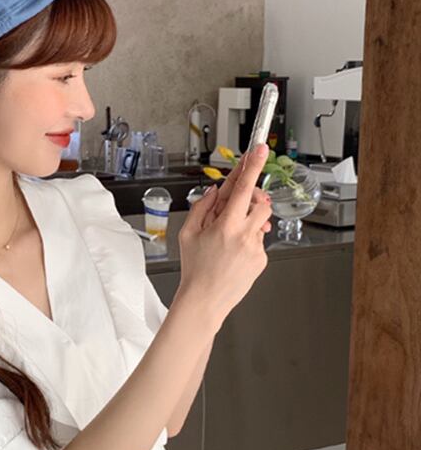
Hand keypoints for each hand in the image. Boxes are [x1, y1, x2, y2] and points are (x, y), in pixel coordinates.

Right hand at [176, 144, 272, 324]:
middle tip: (235, 207)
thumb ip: (201, 208)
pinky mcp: (261, 259)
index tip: (261, 149)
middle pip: (259, 203)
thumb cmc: (194, 270)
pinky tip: (232, 255)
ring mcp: (256, 248)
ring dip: (247, 222)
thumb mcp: (187, 234)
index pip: (243, 187)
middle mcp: (244, 234)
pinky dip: (247, 242)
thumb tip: (213, 192)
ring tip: (228, 238)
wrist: (205, 300)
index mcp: (225, 225)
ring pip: (260, 222)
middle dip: (250, 200)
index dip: (253, 165)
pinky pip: (258, 241)